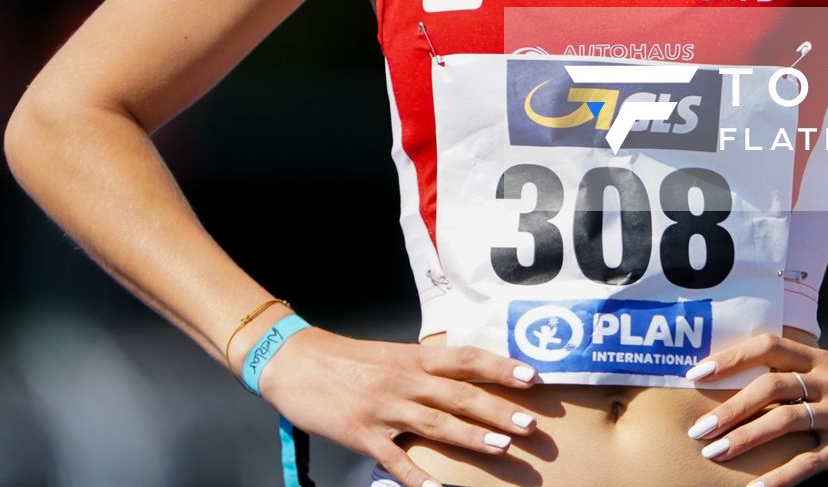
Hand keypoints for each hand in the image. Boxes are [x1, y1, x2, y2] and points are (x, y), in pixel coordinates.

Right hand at [255, 326, 540, 486]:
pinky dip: (417, 476)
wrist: (293, 361)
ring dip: (472, 437)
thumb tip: (463, 379)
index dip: (502, 367)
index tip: (534, 378)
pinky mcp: (362, 434)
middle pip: (460, 394)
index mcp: (413, 358)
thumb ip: (423, 368)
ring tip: (503, 447)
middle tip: (532, 425)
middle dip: (499, 410)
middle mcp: (404, 380)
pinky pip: (395, 459)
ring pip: (436, 423)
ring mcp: (384, 408)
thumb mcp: (389, 354)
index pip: (466, 359)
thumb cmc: (344, 358)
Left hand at [683, 333, 827, 484]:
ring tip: (714, 453)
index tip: (698, 372)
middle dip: (730, 408)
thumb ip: (802, 374)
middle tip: (699, 427)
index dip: (731, 357)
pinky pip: (811, 462)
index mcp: (820, 360)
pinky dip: (781, 476)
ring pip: (785, 421)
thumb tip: (753, 383)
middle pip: (770, 386)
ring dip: (745, 438)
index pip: (768, 346)